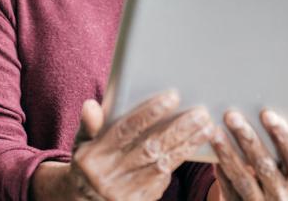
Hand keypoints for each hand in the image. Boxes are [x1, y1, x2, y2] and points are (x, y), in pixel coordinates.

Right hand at [67, 90, 214, 200]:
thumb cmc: (87, 165)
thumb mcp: (81, 145)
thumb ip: (88, 124)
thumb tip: (91, 105)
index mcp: (93, 156)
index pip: (125, 130)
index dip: (149, 113)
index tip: (173, 96)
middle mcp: (109, 175)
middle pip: (149, 147)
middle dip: (178, 129)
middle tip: (201, 113)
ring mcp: (125, 192)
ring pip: (162, 164)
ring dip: (186, 145)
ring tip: (206, 127)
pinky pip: (163, 181)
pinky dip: (178, 162)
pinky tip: (194, 147)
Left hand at [210, 109, 287, 200]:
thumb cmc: (273, 180)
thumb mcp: (287, 168)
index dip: (282, 135)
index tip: (267, 113)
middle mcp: (281, 195)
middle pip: (265, 166)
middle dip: (249, 140)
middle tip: (232, 116)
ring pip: (244, 179)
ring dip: (229, 154)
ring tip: (215, 133)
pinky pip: (228, 189)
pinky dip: (220, 171)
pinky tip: (210, 154)